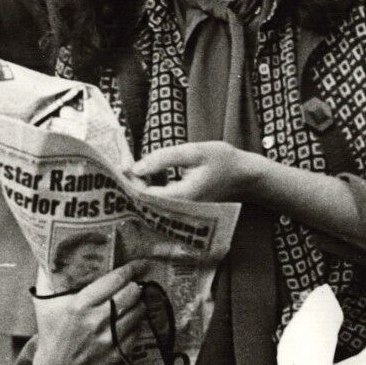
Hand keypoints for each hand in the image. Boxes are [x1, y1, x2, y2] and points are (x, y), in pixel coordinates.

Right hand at [31, 260, 153, 364]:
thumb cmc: (51, 332)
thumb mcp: (43, 304)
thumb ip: (47, 277)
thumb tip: (47, 253)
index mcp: (80, 305)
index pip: (115, 280)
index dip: (131, 269)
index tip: (139, 263)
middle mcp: (97, 320)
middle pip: (131, 293)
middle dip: (135, 286)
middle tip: (134, 283)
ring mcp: (109, 338)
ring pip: (138, 312)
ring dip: (138, 304)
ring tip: (133, 301)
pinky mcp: (118, 353)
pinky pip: (137, 331)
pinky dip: (137, 323)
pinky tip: (130, 319)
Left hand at [127, 141, 256, 202]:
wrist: (244, 176)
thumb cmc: (223, 161)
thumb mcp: (194, 152)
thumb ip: (164, 158)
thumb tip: (136, 167)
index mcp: (180, 198)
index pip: (142, 193)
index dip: (129, 178)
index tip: (120, 161)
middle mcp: (177, 210)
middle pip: (143, 199)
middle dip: (130, 180)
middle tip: (120, 158)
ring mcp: (179, 211)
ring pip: (149, 200)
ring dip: (138, 182)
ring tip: (127, 162)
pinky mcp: (180, 207)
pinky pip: (157, 199)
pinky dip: (148, 185)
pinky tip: (144, 171)